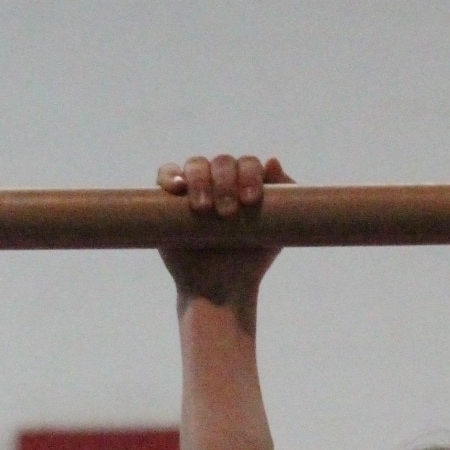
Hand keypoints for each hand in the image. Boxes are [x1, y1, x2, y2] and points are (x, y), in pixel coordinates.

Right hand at [156, 154, 292, 304]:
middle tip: (228, 213)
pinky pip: (166, 176)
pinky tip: (177, 187)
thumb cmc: (252, 260)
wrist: (220, 289)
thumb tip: (272, 161)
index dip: (250, 175)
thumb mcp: (275, 231)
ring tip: (204, 208)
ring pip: (195, 165)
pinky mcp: (167, 199)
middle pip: (222, 162)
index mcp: (245, 183)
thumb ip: (284, 198)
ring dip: (200, 180)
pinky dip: (169, 176)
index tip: (251, 201)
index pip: (247, 164)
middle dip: (226, 182)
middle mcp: (219, 181)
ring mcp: (193, 188)